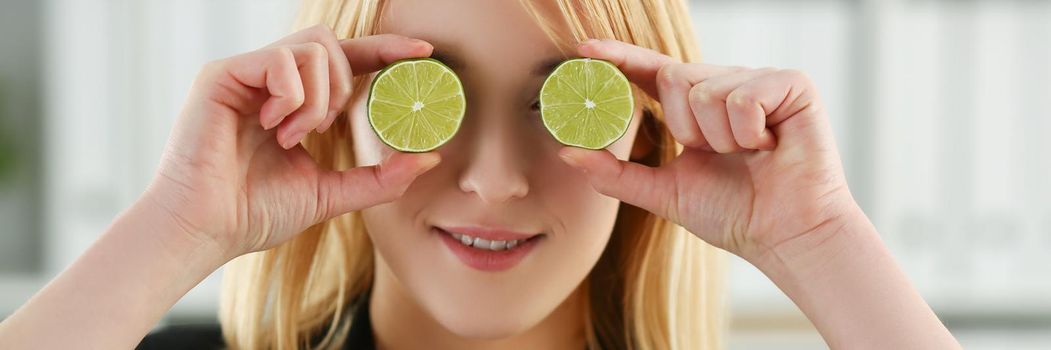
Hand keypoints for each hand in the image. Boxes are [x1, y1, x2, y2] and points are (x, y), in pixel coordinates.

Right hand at [143, 25, 440, 259]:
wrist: (206, 232)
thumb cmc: (254, 214)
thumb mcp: (331, 193)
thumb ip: (379, 177)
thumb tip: (428, 159)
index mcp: (293, 101)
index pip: (346, 59)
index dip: (385, 50)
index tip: (425, 53)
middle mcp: (268, 81)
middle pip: (330, 42)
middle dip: (343, 86)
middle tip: (323, 127)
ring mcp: (244, 74)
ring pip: (311, 48)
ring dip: (317, 99)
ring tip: (292, 136)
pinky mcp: (222, 76)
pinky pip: (280, 60)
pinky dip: (292, 97)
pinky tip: (274, 127)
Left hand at [558, 39, 861, 260]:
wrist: (785, 235)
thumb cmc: (734, 214)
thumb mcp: (664, 192)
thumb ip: (615, 173)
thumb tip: (568, 153)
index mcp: (696, 108)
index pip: (651, 73)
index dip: (619, 58)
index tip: (584, 49)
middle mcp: (726, 86)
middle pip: (675, 77)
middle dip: (684, 127)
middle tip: (715, 154)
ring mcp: (759, 82)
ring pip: (706, 89)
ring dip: (719, 138)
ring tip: (749, 155)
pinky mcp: (791, 85)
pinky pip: (743, 96)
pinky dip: (747, 132)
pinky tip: (769, 147)